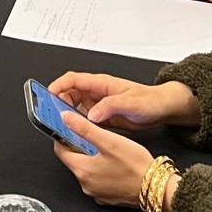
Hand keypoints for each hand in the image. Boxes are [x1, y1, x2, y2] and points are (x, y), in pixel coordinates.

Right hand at [48, 72, 200, 129]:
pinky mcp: (104, 116)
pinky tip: (77, 132)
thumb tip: (91, 115)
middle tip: (52, 114)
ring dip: (68, 113)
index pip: (73, 80)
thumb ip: (109, 107)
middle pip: (70, 93)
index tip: (48, 95)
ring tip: (61, 124)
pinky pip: (86, 118)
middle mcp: (97, 93)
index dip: (58, 85)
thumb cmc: (149, 100)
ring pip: (76, 106)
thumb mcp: (129, 103)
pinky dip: (79, 123)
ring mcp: (100, 104)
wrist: (163, 109)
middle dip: (59, 101)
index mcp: (101, 84)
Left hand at [53, 114, 153, 207]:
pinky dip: (100, 169)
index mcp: (82, 170)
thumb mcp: (108, 140)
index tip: (68, 128)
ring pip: (86, 169)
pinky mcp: (108, 197)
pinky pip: (98, 179)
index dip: (62, 137)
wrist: (157, 188)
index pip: (60, 151)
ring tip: (104, 146)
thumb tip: (65, 118)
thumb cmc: (135, 166)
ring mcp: (97, 193)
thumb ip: (84, 128)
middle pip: (73, 160)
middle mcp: (86, 185)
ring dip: (90, 158)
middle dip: (78, 147)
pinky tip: (112, 161)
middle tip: (90, 135)